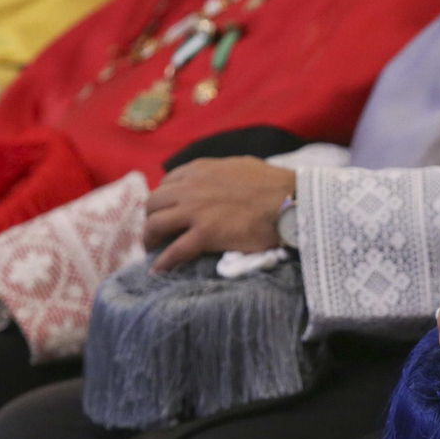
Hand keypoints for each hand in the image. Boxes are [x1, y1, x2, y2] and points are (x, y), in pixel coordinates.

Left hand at [144, 156, 296, 271]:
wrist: (290, 201)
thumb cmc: (274, 184)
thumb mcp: (240, 166)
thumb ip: (220, 172)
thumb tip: (218, 180)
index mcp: (200, 170)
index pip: (167, 183)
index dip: (164, 200)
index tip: (168, 212)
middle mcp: (191, 187)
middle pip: (154, 203)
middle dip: (151, 218)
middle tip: (157, 233)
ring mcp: (196, 211)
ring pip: (155, 224)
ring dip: (150, 239)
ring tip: (153, 250)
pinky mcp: (205, 234)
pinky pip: (174, 251)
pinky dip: (162, 263)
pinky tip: (158, 272)